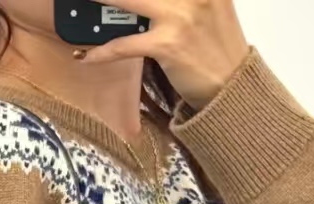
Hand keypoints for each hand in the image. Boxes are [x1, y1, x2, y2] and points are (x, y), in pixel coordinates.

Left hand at [83, 0, 249, 111]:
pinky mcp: (169, 43)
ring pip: (129, 1)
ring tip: (82, 4)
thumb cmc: (216, 46)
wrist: (230, 85)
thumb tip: (144, 3)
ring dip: (101, 2)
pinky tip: (86, 56)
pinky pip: (125, 44)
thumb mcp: (207, 6)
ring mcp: (181, 15)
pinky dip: (102, 52)